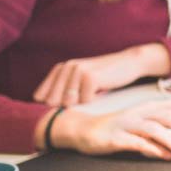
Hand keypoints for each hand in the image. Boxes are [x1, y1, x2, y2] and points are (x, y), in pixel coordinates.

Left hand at [32, 44, 170, 107]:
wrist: (130, 63)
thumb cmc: (105, 76)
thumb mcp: (80, 81)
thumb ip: (62, 90)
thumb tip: (45, 107)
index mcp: (60, 69)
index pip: (41, 97)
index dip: (53, 105)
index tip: (70, 102)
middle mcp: (66, 68)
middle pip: (53, 102)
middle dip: (68, 105)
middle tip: (85, 98)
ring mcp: (78, 71)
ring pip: (68, 103)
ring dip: (82, 103)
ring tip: (93, 93)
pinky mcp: (90, 77)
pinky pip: (85, 101)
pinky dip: (95, 101)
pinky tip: (102, 90)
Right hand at [50, 97, 170, 159]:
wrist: (83, 130)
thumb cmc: (116, 129)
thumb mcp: (142, 127)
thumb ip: (162, 134)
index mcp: (149, 107)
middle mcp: (140, 112)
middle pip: (169, 116)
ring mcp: (127, 123)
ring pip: (154, 128)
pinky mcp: (115, 137)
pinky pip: (136, 141)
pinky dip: (151, 148)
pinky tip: (162, 155)